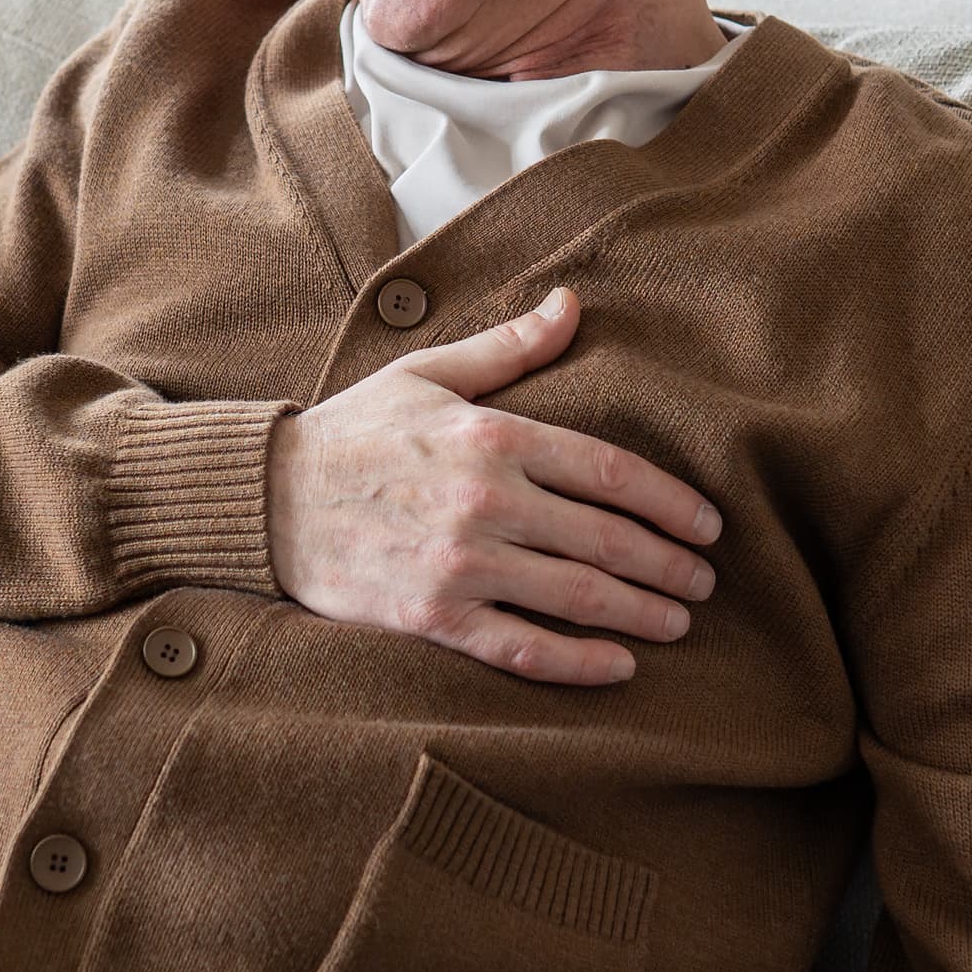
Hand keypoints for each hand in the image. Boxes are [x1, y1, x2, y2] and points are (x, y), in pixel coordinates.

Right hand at [267, 286, 720, 684]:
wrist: (264, 498)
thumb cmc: (352, 431)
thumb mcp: (429, 372)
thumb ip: (509, 348)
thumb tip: (572, 304)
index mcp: (493, 435)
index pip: (610, 471)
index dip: (670, 503)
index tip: (708, 525)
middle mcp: (486, 500)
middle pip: (607, 539)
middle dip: (668, 565)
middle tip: (706, 584)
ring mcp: (459, 563)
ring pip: (577, 596)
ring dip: (641, 614)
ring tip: (678, 623)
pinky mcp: (432, 615)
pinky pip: (521, 647)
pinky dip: (577, 662)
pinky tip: (619, 667)